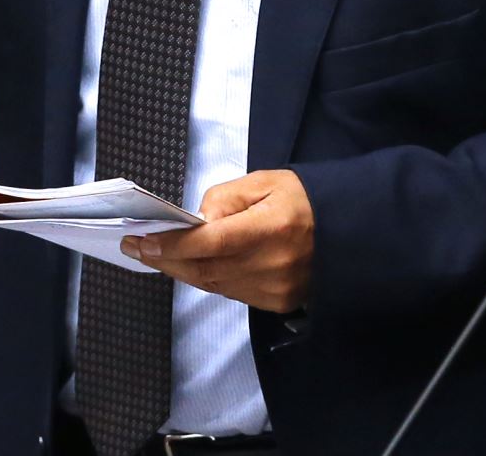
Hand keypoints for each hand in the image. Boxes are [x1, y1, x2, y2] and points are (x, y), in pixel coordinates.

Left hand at [122, 170, 313, 313]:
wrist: (349, 231)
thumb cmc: (305, 199)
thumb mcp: (266, 182)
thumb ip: (226, 198)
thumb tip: (195, 222)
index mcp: (273, 228)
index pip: (211, 242)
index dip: (172, 245)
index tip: (141, 240)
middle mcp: (274, 265)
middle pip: (205, 269)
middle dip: (166, 260)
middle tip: (136, 248)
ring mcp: (277, 290)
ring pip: (214, 285)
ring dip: (182, 270)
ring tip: (157, 254)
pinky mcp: (278, 304)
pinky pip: (230, 293)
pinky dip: (207, 279)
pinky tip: (191, 265)